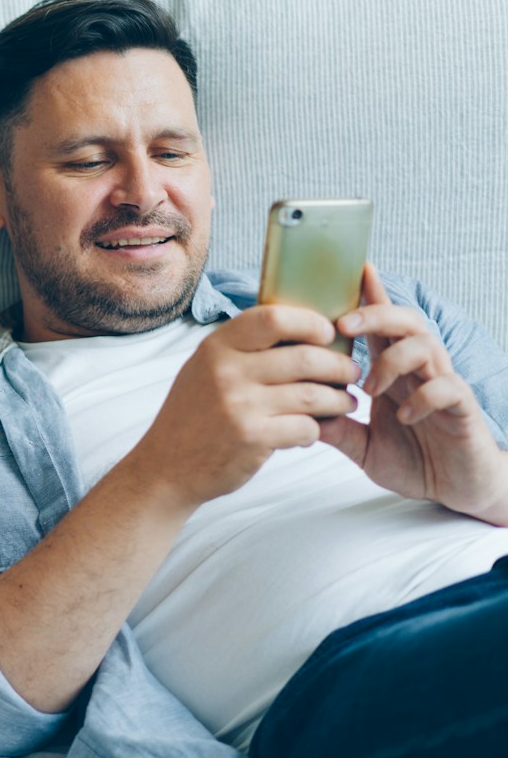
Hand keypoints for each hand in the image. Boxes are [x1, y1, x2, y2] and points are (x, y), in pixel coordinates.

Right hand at [124, 304, 361, 508]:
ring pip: (313, 395)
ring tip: (345, 403)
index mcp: (216, 347)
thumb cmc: (194, 415)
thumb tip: (299, 328)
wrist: (167, 467)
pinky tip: (311, 431)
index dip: (310, 323)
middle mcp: (226, 372)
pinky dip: (316, 430)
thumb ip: (242, 348)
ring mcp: (239, 405)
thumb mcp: (204, 369)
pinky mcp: (252, 438)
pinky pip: (306, 427)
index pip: (274, 318)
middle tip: (350, 374)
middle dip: (339, 367)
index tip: (327, 334)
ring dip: (338, 400)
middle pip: (305, 357)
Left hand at [318, 265, 507, 523]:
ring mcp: (442, 385)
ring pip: (425, 345)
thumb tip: (295, 414)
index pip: (380, 325)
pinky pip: (447, 387)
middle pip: (404, 321)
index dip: (370, 295)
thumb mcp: (362, 446)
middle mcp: (419, 370)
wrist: (457, 488)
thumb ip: (335, 429)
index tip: (353, 268)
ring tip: (370, 389)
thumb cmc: (414, 459)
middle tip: (342, 325)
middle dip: (374, 314)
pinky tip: (403, 417)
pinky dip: (422, 397)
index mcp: (394, 371)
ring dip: (391, 360)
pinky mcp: (462, 408)